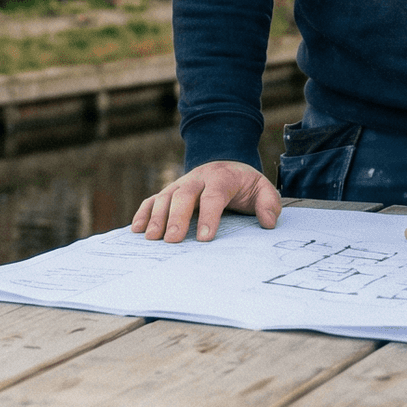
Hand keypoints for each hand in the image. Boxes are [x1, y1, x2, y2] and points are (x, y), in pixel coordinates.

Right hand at [132, 160, 279, 242]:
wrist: (227, 166)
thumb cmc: (244, 185)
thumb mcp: (262, 189)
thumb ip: (269, 203)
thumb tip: (268, 222)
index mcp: (222, 177)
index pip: (214, 195)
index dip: (209, 216)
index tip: (204, 238)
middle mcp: (198, 178)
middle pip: (184, 194)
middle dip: (176, 217)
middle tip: (172, 240)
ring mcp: (181, 184)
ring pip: (165, 196)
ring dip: (157, 217)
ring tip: (151, 238)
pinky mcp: (170, 191)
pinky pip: (153, 200)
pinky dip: (143, 213)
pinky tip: (137, 230)